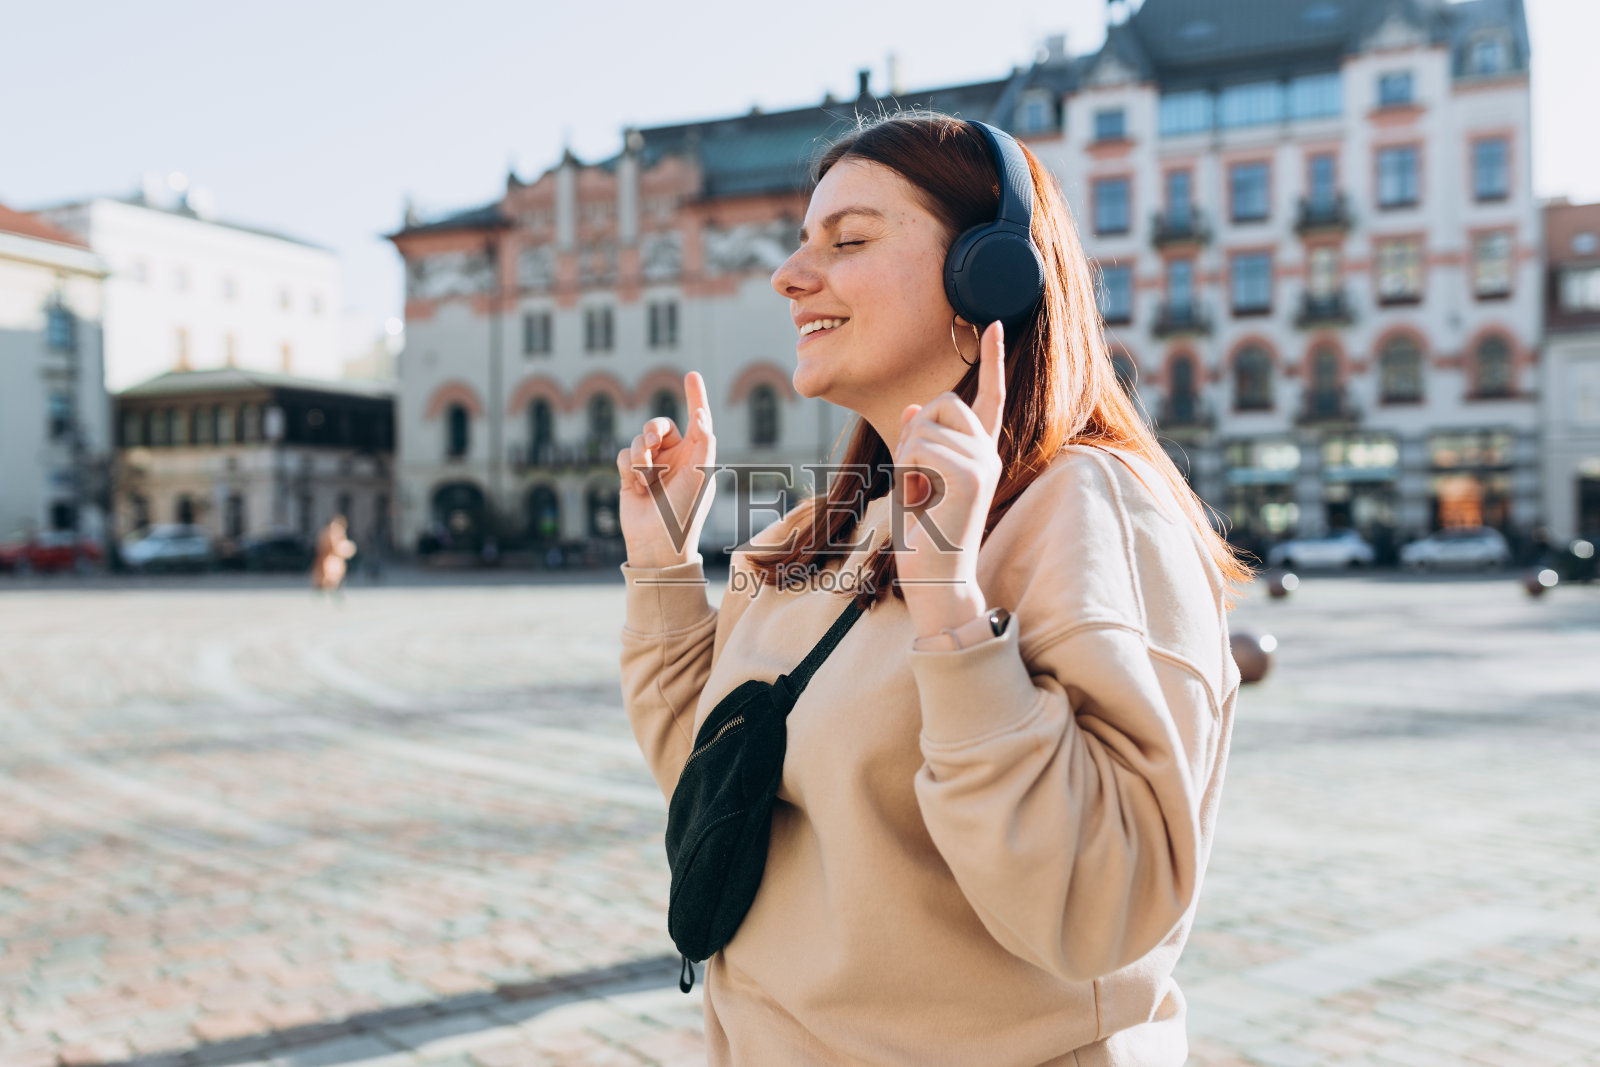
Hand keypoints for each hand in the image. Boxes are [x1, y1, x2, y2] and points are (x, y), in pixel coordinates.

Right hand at [617, 371, 716, 568]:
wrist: (657, 542)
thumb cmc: (685, 512)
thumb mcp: (701, 476)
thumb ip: (704, 442)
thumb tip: (701, 414)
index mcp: (696, 455)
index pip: (697, 419)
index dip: (695, 396)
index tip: (691, 375)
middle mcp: (675, 457)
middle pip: (659, 424)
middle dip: (653, 429)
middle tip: (652, 443)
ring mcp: (653, 466)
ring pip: (639, 440)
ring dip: (641, 456)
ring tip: (647, 479)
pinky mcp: (632, 475)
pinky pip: (624, 455)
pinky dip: (630, 469)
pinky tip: (638, 488)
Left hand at [893, 321, 1005, 636]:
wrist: (935, 577)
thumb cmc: (924, 535)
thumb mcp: (916, 481)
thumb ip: (919, 443)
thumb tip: (912, 409)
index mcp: (979, 453)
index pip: (989, 397)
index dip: (991, 360)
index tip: (994, 325)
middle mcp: (988, 453)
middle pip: (942, 402)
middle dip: (914, 432)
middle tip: (915, 477)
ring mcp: (983, 462)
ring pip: (926, 423)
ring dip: (907, 455)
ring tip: (919, 493)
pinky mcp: (971, 474)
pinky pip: (921, 446)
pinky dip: (909, 470)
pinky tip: (922, 497)